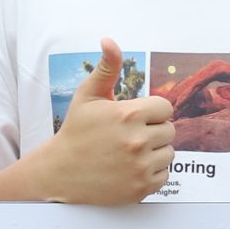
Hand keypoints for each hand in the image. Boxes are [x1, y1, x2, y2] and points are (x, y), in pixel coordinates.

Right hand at [41, 38, 175, 203]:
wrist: (60, 173)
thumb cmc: (76, 131)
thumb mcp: (88, 96)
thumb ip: (106, 68)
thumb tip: (109, 40)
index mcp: (128, 115)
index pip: (165, 108)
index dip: (152, 111)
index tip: (135, 118)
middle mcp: (137, 141)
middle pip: (169, 130)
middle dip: (153, 131)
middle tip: (130, 136)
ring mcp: (140, 166)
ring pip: (169, 153)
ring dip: (155, 152)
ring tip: (131, 153)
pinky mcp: (142, 188)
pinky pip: (165, 175)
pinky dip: (152, 172)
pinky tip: (132, 168)